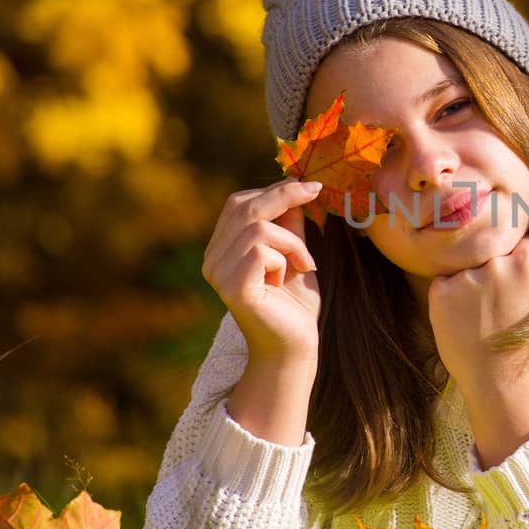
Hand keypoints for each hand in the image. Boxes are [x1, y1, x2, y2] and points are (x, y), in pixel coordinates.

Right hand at [202, 177, 321, 367]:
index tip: (311, 186)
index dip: (274, 190)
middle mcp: (212, 260)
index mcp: (220, 249)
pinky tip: (288, 279)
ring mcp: (218, 275)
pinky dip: (285, 259)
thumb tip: (294, 181)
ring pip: (258, 229)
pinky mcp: (232, 288)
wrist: (296, 346)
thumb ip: (288, 221)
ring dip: (291, 242)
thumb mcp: (294, 251)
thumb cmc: (295, 302)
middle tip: (316, 194)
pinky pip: (262, 252)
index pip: (238, 203)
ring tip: (302, 265)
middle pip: (244, 207)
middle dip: (284, 198)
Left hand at [428, 233, 528, 393]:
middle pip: (487, 250)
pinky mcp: (442, 291)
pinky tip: (463, 321)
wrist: (500, 380)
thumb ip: (524, 262)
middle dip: (489, 270)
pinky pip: (443, 281)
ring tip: (480, 317)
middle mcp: (498, 265)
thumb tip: (509, 226)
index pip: (515, 239)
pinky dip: (448, 298)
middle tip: (497, 307)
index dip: (513, 262)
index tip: (514, 286)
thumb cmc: (522, 338)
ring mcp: (468, 278)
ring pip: (464, 265)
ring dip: (467, 283)